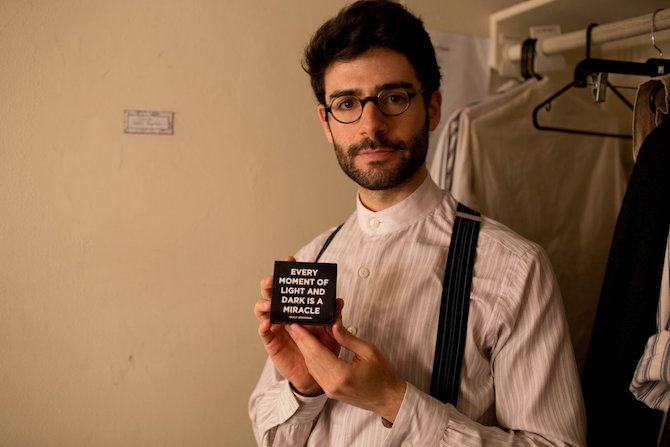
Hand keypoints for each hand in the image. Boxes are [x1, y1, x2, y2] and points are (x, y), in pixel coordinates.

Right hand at [254, 256, 342, 395]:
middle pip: (272, 294)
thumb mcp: (331, 331)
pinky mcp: (272, 342)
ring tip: (270, 304)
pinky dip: (264, 326)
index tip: (290, 260)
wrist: (317, 373)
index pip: (291, 286)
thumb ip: (335, 316)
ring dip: (264, 304)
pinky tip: (268, 323)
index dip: (289, 272)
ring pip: (262, 310)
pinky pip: (264, 332)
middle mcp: (284, 313)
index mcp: (298, 307)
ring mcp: (276, 327)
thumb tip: (339, 300)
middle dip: (270, 284)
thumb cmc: (323, 348)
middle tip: (271, 281)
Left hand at [285, 316, 406, 422]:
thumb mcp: (369, 351)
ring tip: (298, 332)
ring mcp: (330, 390)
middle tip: (291, 324)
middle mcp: (332, 384)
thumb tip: (333, 325)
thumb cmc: (383, 375)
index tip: (294, 324)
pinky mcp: (331, 391)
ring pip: (312, 366)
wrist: (389, 399)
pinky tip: (309, 347)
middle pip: (311, 359)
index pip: (317, 352)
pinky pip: (317, 372)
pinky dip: (312, 358)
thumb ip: (348, 338)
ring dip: (304, 349)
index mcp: (342, 374)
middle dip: (300, 340)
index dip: (304, 337)